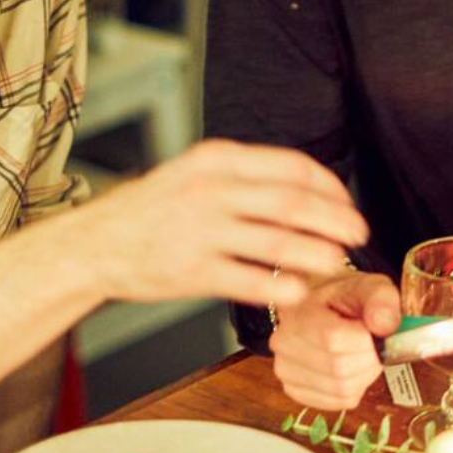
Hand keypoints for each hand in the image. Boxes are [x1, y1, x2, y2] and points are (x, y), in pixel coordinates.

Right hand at [78, 139, 367, 306]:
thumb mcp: (194, 173)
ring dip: (316, 253)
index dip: (329, 187)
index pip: (291, 167)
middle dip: (335, 220)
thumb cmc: (152, 210)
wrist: (94, 242)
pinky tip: (298, 292)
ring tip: (337, 262)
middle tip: (358, 234)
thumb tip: (304, 189)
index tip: (347, 203)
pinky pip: (247, 280)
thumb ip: (243, 176)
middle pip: (293, 203)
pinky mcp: (190, 270)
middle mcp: (211, 191)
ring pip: (277, 241)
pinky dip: (278, 286)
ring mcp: (200, 231)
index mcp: (217, 160)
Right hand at [269, 271, 400, 411]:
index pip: (334, 340)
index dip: (365, 341)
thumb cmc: (344, 297)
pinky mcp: (295, 390)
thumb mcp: (369, 286)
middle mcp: (283, 343)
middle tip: (371, 344)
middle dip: (368, 359)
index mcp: (299, 311)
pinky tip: (352, 369)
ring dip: (363, 375)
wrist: (321, 305)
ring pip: (341, 389)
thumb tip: (384, 325)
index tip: (374, 332)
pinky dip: (355, 389)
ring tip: (360, 354)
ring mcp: (285, 369)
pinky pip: (338, 401)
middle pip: (340, 369)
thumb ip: (381, 300)